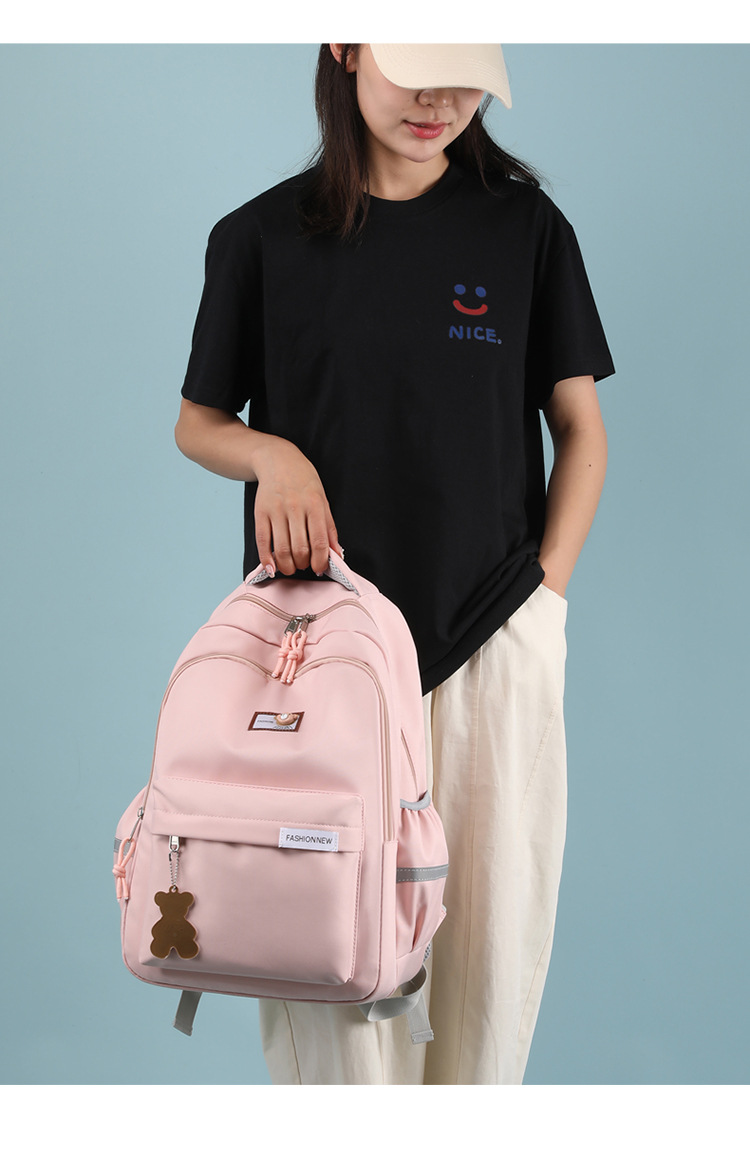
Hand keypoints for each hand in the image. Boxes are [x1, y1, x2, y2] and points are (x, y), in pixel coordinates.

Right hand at [252, 437, 342, 575]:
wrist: (278, 460)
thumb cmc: (304, 482)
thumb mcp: (323, 500)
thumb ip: (330, 528)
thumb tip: (337, 555)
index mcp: (315, 505)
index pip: (319, 542)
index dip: (320, 561)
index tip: (319, 569)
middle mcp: (295, 508)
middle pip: (300, 549)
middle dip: (303, 565)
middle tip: (304, 565)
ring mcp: (276, 510)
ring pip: (281, 549)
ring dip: (287, 566)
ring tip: (291, 567)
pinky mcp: (260, 513)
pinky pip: (262, 541)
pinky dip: (266, 559)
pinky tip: (271, 568)